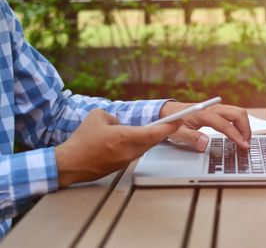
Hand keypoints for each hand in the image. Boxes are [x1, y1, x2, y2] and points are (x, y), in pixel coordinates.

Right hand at [55, 109, 180, 186]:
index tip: (178, 122)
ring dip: (147, 140)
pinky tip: (128, 141)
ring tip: (146, 131)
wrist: (70, 164)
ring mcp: (125, 161)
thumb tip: (119, 122)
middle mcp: (128, 151)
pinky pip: (133, 154)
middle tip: (168, 124)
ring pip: (143, 148)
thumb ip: (113, 116)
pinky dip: (136, 146)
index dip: (169, 127)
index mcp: (124, 137)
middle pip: (152, 141)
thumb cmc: (82, 141)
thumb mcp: (97, 116)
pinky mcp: (120, 166)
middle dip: (160, 132)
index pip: (154, 133)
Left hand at [160, 101, 250, 150]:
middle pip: (238, 114)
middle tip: (245, 144)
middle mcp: (213, 108)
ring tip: (243, 140)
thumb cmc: (173, 121)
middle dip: (245, 129)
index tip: (243, 146)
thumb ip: (191, 137)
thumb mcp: (178, 132)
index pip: (225, 124)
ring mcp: (217, 108)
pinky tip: (238, 133)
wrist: (169, 111)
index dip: (236, 136)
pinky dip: (240, 123)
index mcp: (204, 114)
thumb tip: (204, 143)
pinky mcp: (218, 110)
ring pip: (238, 112)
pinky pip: (234, 114)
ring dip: (244, 125)